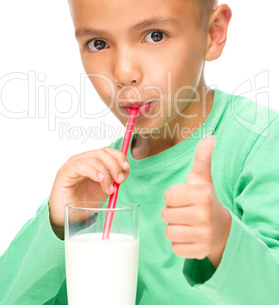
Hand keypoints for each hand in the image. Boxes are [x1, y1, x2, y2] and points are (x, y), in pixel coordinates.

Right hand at [48, 147, 129, 236]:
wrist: (70, 218)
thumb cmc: (85, 202)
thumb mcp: (105, 188)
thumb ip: (115, 177)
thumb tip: (125, 169)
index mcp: (91, 161)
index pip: (106, 151)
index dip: (118, 156)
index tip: (126, 168)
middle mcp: (82, 160)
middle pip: (102, 153)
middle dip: (114, 165)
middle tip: (119, 180)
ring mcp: (72, 164)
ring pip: (93, 159)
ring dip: (106, 173)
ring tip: (109, 189)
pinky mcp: (64, 172)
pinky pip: (80, 166)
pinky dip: (93, 171)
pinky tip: (99, 180)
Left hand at [162, 135, 230, 267]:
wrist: (221, 228)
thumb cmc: (204, 199)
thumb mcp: (201, 178)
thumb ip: (202, 157)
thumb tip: (209, 136)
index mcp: (201, 195)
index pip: (168, 197)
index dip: (172, 198)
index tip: (184, 198)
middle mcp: (204, 215)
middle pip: (165, 215)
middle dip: (172, 213)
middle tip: (186, 212)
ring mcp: (204, 235)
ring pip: (169, 233)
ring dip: (174, 228)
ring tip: (187, 224)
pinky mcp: (200, 252)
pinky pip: (175, 248)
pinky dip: (180, 244)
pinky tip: (190, 236)